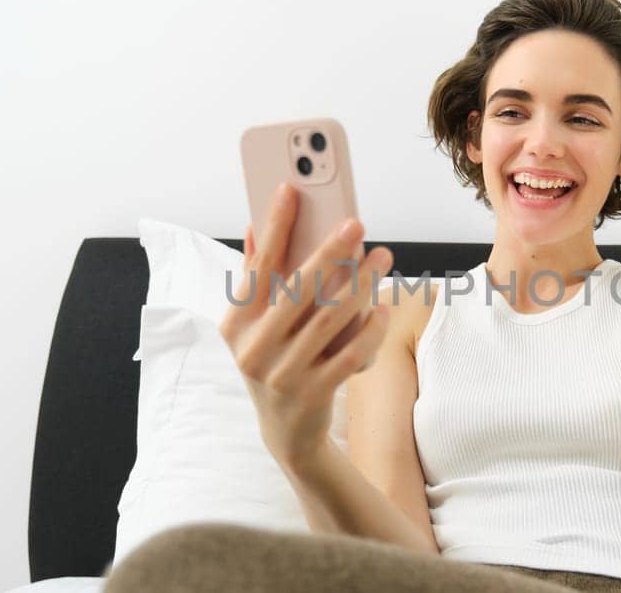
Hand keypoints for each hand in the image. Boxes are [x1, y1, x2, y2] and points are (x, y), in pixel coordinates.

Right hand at [219, 182, 394, 467]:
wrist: (286, 432)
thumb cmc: (274, 361)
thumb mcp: (254, 326)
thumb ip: (255, 279)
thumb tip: (255, 226)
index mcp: (237, 323)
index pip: (257, 267)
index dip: (274, 226)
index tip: (290, 188)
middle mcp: (254, 348)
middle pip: (297, 291)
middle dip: (329, 253)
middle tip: (356, 223)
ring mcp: (282, 374)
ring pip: (327, 321)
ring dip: (359, 285)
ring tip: (382, 258)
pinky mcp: (313, 394)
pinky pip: (348, 355)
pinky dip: (368, 330)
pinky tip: (383, 308)